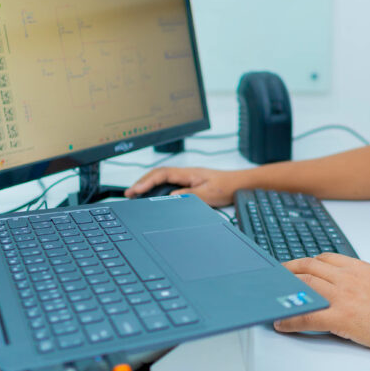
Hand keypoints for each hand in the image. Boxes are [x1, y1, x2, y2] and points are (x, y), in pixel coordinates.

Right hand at [124, 167, 243, 206]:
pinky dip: (158, 189)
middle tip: (129, 194)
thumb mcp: (207, 194)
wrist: (240, 185)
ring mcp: (187, 178)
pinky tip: (154, 196)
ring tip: (136, 195)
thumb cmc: (227, 186)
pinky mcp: (190, 184)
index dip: (146, 182)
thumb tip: (170, 197)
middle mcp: (186, 173)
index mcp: (188, 173)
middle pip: (157, 175)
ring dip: (149, 185)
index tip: (135, 190)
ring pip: (162, 179)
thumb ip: (187, 195)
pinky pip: (169, 184)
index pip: (161, 174)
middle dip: (142, 183)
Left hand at [274, 253, 369, 352]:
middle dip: (285, 274)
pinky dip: (290, 319)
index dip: (302, 264)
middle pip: (306, 269)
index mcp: (358, 267)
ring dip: (282, 294)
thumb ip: (364, 283)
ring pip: (303, 288)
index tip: (290, 268)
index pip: (322, 259)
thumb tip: (353, 294)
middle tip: (270, 282)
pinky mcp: (344, 316)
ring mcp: (344, 295)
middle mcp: (348, 277)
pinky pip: (308, 315)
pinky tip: (281, 323)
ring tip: (268, 300)